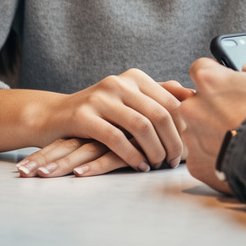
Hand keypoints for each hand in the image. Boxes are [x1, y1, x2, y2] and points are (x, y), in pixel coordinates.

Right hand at [18, 74, 191, 176]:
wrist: (52, 116)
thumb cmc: (98, 112)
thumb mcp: (129, 99)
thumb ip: (158, 95)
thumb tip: (193, 95)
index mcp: (135, 77)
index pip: (170, 102)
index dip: (181, 127)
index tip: (186, 147)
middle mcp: (120, 83)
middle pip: (159, 114)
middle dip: (172, 141)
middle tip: (174, 161)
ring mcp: (100, 97)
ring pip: (140, 126)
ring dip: (154, 150)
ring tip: (158, 165)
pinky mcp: (83, 116)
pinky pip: (116, 139)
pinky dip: (132, 156)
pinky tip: (139, 167)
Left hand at [179, 56, 245, 193]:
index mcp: (209, 80)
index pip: (200, 68)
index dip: (217, 74)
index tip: (229, 83)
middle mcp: (193, 107)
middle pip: (197, 99)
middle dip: (214, 103)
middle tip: (239, 111)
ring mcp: (192, 137)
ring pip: (198, 127)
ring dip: (213, 128)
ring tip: (239, 134)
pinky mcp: (195, 162)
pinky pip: (202, 153)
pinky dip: (214, 153)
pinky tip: (235, 152)